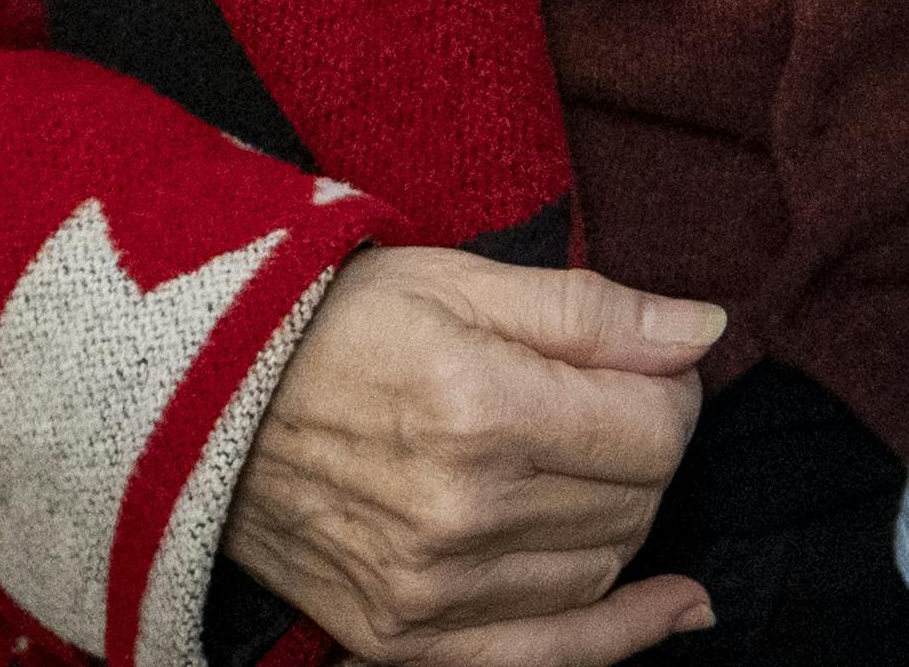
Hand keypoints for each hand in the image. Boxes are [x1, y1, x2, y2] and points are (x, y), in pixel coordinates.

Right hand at [219, 250, 720, 664]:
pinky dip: (623, 633)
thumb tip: (705, 330)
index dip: (672, 389)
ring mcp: (431, 589)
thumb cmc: (334, 324)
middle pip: (637, 499)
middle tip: (608, 403)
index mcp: (481, 407)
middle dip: (645, 446)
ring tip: (583, 466)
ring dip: (620, 518)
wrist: (203, 403)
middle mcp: (463, 512)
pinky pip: (550, 655)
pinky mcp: (405, 637)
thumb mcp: (459, 280)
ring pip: (601, 568)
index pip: (654, 426)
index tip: (648, 367)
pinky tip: (676, 606)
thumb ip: (592, 310)